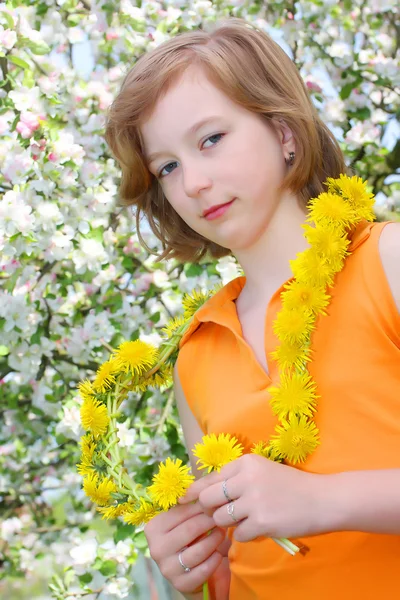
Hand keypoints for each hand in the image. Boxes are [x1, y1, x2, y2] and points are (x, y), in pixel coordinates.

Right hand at [144, 500, 225, 594]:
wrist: (191, 573)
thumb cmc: (191, 539)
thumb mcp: (187, 521)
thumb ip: (191, 506)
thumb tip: (203, 489)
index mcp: (154, 528)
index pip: (181, 511)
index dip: (201, 505)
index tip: (216, 501)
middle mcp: (156, 548)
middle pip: (190, 529)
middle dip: (210, 521)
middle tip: (222, 516)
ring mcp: (167, 568)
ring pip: (197, 550)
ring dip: (214, 540)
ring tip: (222, 533)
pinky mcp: (180, 584)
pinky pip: (203, 569)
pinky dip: (214, 560)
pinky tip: (219, 554)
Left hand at [179, 454, 329, 541]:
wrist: (323, 499)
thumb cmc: (291, 485)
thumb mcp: (262, 471)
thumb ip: (236, 479)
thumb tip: (203, 491)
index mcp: (246, 463)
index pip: (209, 478)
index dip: (194, 492)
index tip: (182, 500)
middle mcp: (247, 478)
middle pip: (208, 499)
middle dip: (211, 510)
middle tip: (222, 514)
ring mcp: (254, 500)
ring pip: (221, 519)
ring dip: (230, 524)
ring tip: (248, 519)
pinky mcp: (262, 521)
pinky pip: (240, 535)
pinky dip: (248, 535)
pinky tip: (263, 526)